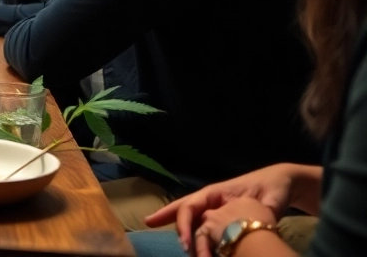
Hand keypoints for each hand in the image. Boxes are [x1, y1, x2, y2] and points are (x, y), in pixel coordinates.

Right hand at [145, 164, 303, 252]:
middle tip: (149, 223)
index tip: (186, 244)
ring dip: (181, 229)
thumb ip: (260, 213)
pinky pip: (204, 225)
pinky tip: (192, 245)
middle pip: (183, 207)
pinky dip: (195, 234)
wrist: (281, 184)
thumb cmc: (273, 187)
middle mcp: (212, 200)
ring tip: (178, 245)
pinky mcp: (223, 217)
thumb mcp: (269, 199)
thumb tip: (251, 228)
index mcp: (217, 192)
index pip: (191, 205)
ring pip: (192, 218)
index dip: (185, 224)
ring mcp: (216, 208)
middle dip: (164, 214)